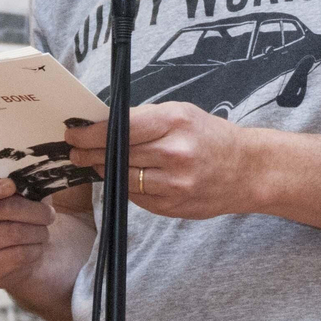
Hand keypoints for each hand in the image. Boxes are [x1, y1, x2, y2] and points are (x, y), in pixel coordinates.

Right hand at [0, 174, 56, 290]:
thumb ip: (22, 183)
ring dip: (37, 232)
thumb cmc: (17, 213)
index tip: (12, 186)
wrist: (15, 252)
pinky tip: (36, 248)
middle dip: (33, 211)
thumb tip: (35, 181)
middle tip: (49, 214)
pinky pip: (15, 256)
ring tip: (44, 232)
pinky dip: (34, 250)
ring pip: (11, 233)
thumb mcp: (20, 192)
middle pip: (1, 209)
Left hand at [65, 103, 254, 219]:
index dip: (91, 133)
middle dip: (90, 153)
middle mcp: (175, 154)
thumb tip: (102, 124)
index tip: (74, 134)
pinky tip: (124, 178)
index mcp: (175, 122)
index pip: (120, 128)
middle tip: (76, 150)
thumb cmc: (210, 136)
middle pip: (117, 155)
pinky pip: (136, 197)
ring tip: (98, 162)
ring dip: (105, 171)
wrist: (247, 170)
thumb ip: (144, 118)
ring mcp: (175, 184)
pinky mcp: (173, 207)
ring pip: (122, 179)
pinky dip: (126, 187)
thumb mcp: (181, 114)